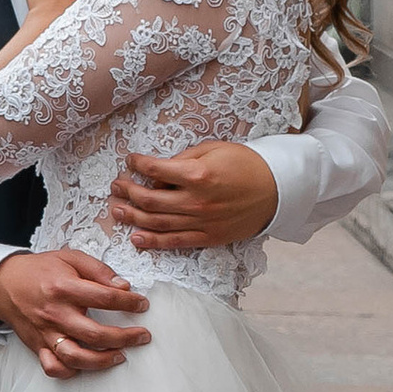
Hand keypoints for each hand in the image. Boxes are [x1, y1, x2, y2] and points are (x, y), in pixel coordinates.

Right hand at [0, 246, 150, 377]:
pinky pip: (54, 367)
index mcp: (64, 288)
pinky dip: (71, 371)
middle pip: (95, 334)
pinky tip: (86, 365)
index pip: (105, 298)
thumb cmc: (40, 270)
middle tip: (142, 336)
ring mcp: (46, 333)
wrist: (3, 283)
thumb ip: (99, 270)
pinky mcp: (37, 346)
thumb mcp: (70, 258)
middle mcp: (55, 313)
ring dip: (102, 361)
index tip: (142, 304)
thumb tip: (123, 287)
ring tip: (121, 355)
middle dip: (125, 338)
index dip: (129, 302)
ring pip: (76, 357)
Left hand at [108, 141, 279, 252]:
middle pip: (149, 200)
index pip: (155, 170)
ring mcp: (201, 222)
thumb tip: (160, 170)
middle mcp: (196, 201)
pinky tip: (136, 239)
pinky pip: (175, 242)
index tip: (130, 160)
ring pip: (156, 223)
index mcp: (197, 175)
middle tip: (116, 186)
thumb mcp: (214, 149)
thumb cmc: (246, 164)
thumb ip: (184, 158)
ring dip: (132, 218)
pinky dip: (153, 242)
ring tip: (116, 212)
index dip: (137, 164)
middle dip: (127, 192)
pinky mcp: (208, 237)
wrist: (276, 189)